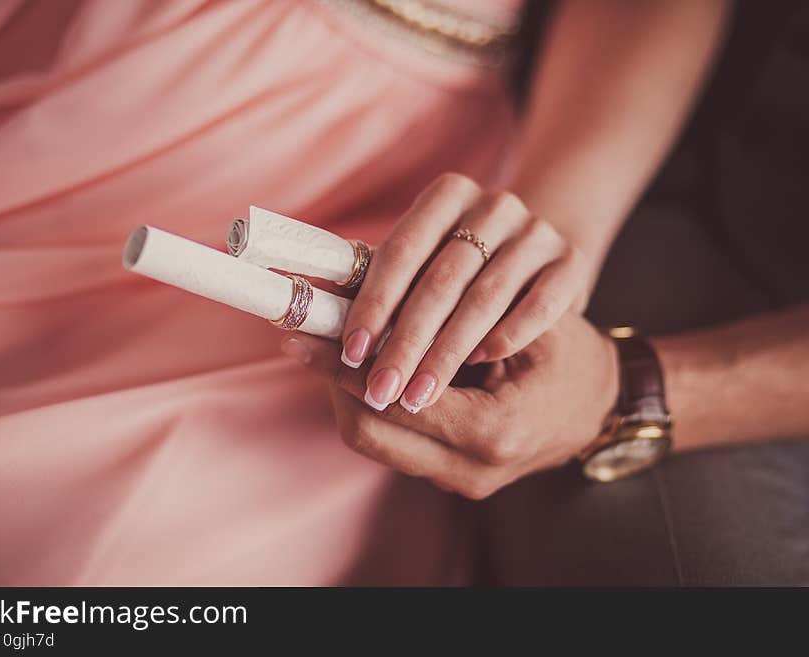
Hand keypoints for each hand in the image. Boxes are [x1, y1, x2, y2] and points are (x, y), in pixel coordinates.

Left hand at [282, 313, 617, 498]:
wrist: (605, 407)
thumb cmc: (569, 354)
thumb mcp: (521, 321)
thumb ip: (456, 310)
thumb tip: (375, 274)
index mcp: (496, 430)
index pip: (396, 399)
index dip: (346, 365)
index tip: (307, 331)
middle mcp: (475, 469)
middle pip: (371, 433)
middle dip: (333, 381)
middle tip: (305, 339)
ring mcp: (466, 482)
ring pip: (376, 443)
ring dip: (345, 394)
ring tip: (324, 351)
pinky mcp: (458, 479)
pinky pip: (396, 446)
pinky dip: (370, 409)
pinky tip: (356, 377)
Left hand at [339, 172, 589, 413]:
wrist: (545, 267)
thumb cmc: (466, 275)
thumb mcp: (428, 266)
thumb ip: (386, 280)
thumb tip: (320, 310)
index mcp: (449, 193)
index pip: (403, 249)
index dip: (374, 303)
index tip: (351, 350)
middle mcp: (498, 204)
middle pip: (441, 279)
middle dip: (405, 342)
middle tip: (380, 388)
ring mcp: (540, 232)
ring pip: (487, 296)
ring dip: (447, 351)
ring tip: (417, 393)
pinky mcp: (573, 262)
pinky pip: (541, 303)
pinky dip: (509, 333)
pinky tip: (481, 363)